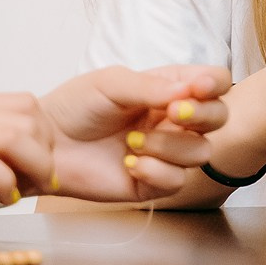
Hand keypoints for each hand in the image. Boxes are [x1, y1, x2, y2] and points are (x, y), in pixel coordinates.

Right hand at [0, 93, 56, 235]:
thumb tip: (4, 175)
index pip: (22, 102)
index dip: (40, 132)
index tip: (37, 162)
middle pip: (29, 113)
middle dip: (44, 147)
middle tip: (36, 179)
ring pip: (18, 134)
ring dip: (32, 165)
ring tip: (22, 191)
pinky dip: (5, 184)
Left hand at [39, 64, 229, 201]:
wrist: (46, 143)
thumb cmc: (77, 105)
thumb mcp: (112, 83)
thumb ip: (151, 86)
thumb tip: (187, 91)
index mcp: (168, 88)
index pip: (213, 82)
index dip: (215, 84)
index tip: (198, 88)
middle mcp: (172, 119)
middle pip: (218, 117)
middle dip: (202, 114)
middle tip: (174, 111)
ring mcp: (164, 152)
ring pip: (200, 152)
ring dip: (171, 144)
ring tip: (134, 141)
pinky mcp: (151, 183)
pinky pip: (176, 181)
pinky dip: (156, 171)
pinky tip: (130, 163)